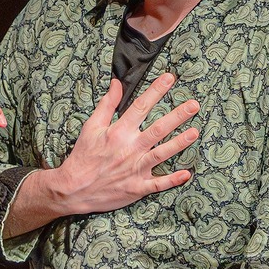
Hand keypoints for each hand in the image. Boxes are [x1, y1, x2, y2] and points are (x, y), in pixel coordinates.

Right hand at [47, 72, 199, 214]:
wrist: (73, 189)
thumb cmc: (83, 157)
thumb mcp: (91, 127)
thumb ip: (107, 105)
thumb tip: (117, 83)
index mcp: (118, 132)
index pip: (140, 107)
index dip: (156, 91)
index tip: (169, 78)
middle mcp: (130, 149)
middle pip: (158, 129)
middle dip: (177, 115)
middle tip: (194, 105)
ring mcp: (134, 169)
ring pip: (162, 154)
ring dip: (179, 143)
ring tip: (195, 132)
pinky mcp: (136, 188)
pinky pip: (157, 184)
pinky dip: (172, 180)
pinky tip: (186, 174)